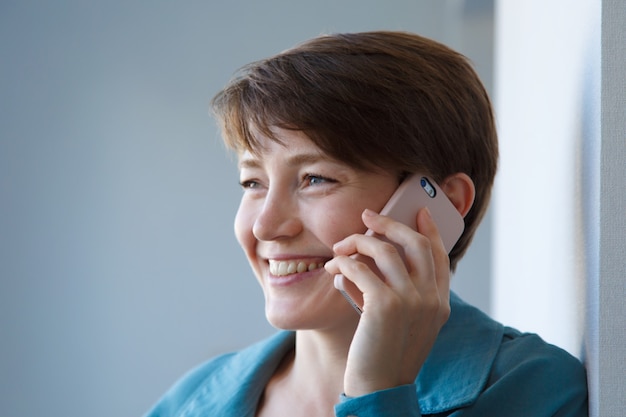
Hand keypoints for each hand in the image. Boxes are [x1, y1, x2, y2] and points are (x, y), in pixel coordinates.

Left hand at [324, 207, 450, 396]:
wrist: (379, 389)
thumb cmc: (385, 354)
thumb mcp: (405, 323)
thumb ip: (403, 292)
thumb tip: (377, 257)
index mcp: (440, 304)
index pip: (440, 256)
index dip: (430, 230)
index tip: (420, 212)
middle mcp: (431, 299)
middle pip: (415, 243)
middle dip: (390, 223)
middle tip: (368, 215)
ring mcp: (411, 301)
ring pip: (385, 251)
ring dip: (358, 242)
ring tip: (340, 247)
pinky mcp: (385, 306)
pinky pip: (360, 269)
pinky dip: (343, 264)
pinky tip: (334, 269)